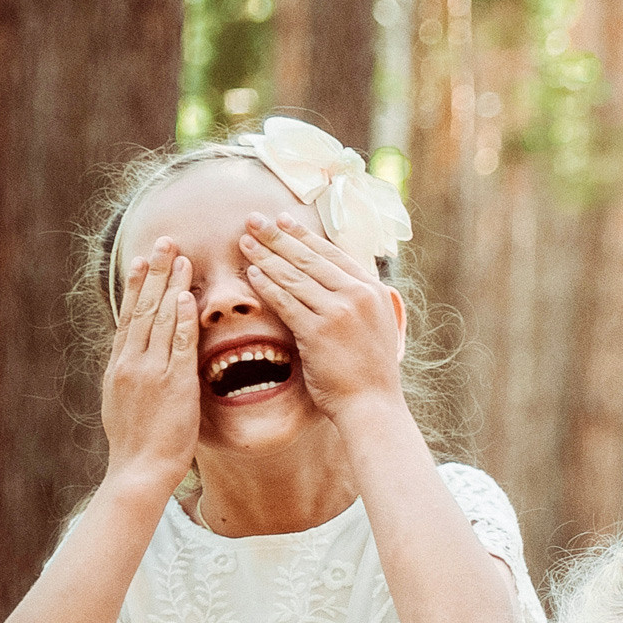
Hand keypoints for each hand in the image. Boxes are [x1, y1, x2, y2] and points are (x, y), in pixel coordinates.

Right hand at [101, 238, 200, 491]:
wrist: (138, 469)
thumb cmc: (138, 443)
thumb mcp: (125, 402)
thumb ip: (132, 376)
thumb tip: (138, 360)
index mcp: (119, 365)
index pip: (129, 315)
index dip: (136, 285)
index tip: (143, 258)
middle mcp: (131, 362)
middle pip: (142, 307)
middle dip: (154, 272)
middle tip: (163, 241)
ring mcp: (150, 371)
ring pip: (160, 318)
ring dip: (171, 284)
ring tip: (180, 256)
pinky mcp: (172, 383)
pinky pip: (179, 344)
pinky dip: (183, 318)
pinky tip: (188, 296)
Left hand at [236, 213, 407, 420]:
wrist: (373, 404)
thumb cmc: (371, 371)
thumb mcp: (378, 326)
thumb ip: (360, 301)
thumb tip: (341, 281)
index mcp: (374, 290)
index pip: (332, 252)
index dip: (304, 234)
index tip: (282, 219)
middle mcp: (358, 295)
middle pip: (309, 257)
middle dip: (277, 236)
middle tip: (253, 218)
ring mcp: (339, 311)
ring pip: (294, 276)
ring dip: (265, 256)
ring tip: (244, 242)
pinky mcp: (319, 331)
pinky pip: (285, 302)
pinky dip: (266, 286)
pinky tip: (250, 274)